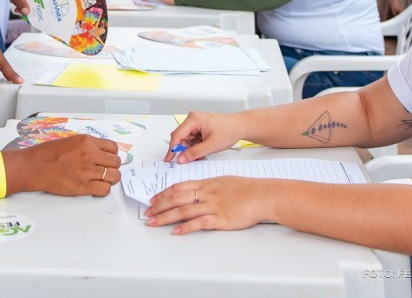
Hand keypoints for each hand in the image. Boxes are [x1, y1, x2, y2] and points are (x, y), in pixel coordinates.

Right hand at [20, 135, 121, 196]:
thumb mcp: (71, 141)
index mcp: (87, 142)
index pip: (113, 147)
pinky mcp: (83, 186)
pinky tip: (96, 187)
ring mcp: (88, 171)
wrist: (35, 166)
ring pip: (114, 176)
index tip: (108, 159)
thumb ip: (87, 146)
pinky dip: (103, 190)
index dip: (112, 154)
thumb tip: (99, 152)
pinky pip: (105, 190)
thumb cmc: (47, 154)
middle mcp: (90, 155)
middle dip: (112, 167)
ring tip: (103, 180)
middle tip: (105, 170)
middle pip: (116, 162)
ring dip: (110, 179)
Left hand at [145, 176, 268, 232]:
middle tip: (147, 212)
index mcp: (207, 183)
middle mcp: (206, 193)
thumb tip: (196, 190)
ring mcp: (213, 206)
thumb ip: (208, 186)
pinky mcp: (221, 219)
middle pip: (177, 198)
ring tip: (154, 222)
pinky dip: (186, 227)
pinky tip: (176, 231)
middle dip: (159, 206)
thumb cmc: (247, 188)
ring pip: (184, 210)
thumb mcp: (223, 180)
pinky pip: (200, 223)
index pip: (179, 187)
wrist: (263, 195)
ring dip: (166, 217)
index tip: (153, 199)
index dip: (164, 193)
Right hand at [163, 110, 244, 163]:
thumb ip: (194, 153)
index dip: (172, 148)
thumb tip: (181, 158)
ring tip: (198, 156)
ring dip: (189, 149)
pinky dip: (194, 147)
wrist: (240, 126)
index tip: (169, 159)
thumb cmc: (229, 131)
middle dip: (181, 150)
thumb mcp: (211, 146)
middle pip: (180, 137)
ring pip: (186, 139)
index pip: (177, 135)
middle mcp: (192, 119)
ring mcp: (196, 123)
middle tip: (183, 161)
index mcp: (193, 119)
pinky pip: (192, 139)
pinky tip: (201, 152)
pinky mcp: (200, 128)